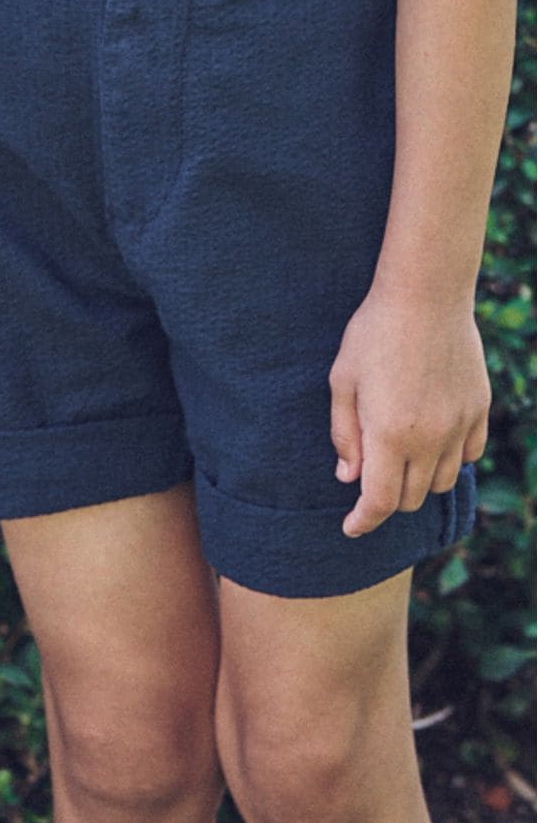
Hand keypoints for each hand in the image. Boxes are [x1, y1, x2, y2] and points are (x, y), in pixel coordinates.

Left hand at [328, 283, 490, 537]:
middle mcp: (429, 439)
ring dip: (420, 481)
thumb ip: (344, 433)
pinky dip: (450, 459)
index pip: (379, 501)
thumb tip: (348, 477)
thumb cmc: (373, 332)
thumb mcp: (343, 378)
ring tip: (401, 459)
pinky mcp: (480, 411)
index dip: (363, 521)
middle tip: (371, 479)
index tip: (350, 527)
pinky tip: (432, 440)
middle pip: (412, 498)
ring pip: (443, 482)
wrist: (426, 295)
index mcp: (389, 434)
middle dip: (388, 498)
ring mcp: (459, 427)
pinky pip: (468, 455)